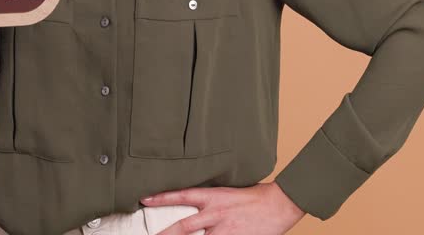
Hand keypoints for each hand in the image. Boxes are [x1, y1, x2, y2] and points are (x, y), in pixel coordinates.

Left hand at [139, 181, 305, 233]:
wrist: (279, 205)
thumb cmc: (256, 198)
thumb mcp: (229, 192)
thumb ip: (211, 200)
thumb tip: (195, 207)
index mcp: (214, 197)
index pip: (182, 195)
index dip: (162, 197)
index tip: (144, 199)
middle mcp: (215, 214)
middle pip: (183, 227)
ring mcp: (224, 230)